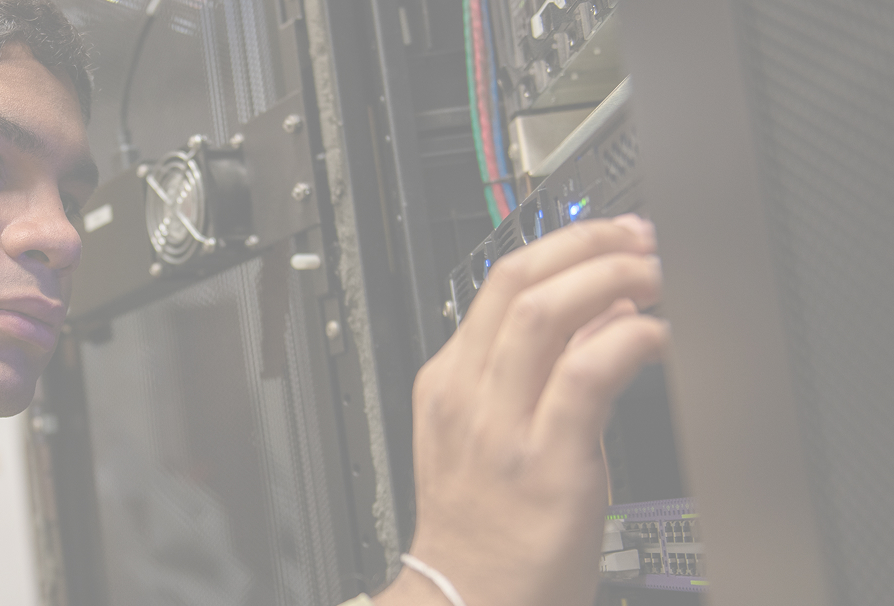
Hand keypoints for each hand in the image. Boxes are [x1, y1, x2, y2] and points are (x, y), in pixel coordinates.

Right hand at [375, 215, 666, 605]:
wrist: (464, 600)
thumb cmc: (482, 529)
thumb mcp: (488, 435)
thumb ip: (540, 372)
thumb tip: (603, 315)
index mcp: (448, 381)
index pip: (499, 280)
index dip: (564, 243)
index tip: (610, 236)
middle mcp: (467, 392)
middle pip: (517, 278)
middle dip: (588, 242)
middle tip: (638, 241)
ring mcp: (500, 426)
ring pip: (547, 312)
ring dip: (611, 278)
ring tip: (655, 278)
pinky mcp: (544, 462)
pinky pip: (587, 374)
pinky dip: (631, 342)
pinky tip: (660, 340)